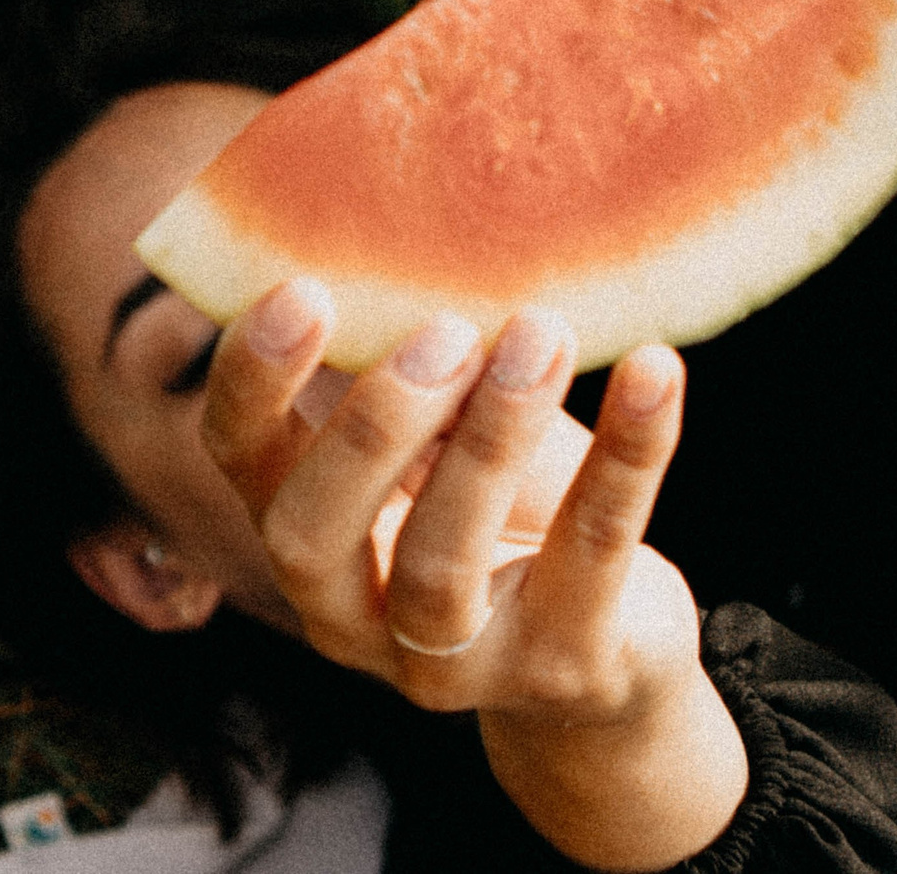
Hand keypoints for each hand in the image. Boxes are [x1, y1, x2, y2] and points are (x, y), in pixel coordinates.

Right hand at [203, 283, 746, 870]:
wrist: (615, 644)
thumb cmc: (512, 507)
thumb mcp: (452, 436)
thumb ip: (420, 368)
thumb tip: (427, 228)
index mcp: (309, 533)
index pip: (241, 463)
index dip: (252, 382)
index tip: (303, 291)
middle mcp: (351, 616)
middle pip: (311, 534)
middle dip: (372, 426)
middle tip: (446, 331)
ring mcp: (453, 662)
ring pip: (442, 565)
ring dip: (492, 438)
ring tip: (542, 334)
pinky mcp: (562, 669)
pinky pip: (593, 555)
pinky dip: (628, 453)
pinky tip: (655, 369)